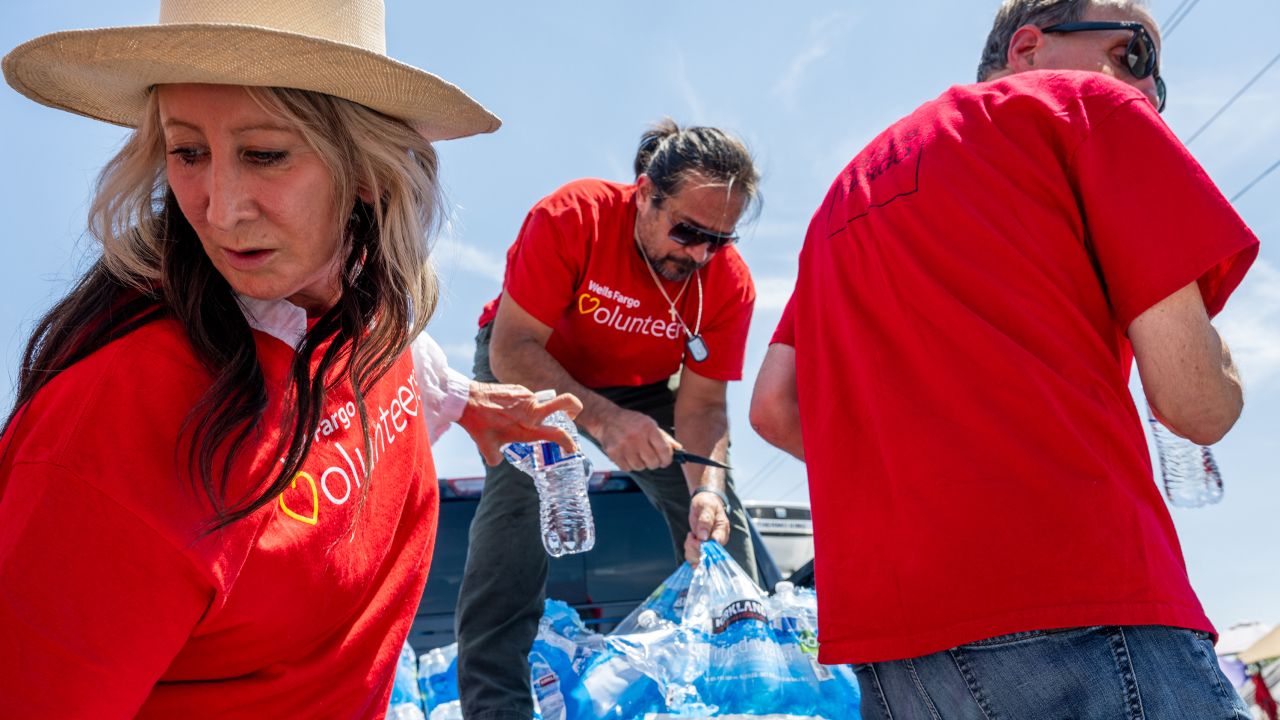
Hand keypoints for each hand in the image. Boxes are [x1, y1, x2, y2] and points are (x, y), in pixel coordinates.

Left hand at [457, 383, 582, 465]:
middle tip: (572, 415)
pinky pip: (528, 398)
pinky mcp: (519, 388)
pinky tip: (507, 410)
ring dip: (538, 410)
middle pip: (567, 401)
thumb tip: (498, 460)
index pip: (558, 434)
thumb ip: (496, 458)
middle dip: (575, 408)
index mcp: (528, 428)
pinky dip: (523, 405)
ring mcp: (528, 396)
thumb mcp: (487, 448)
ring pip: (542, 402)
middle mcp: (532, 411)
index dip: (569, 443)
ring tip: (516, 418)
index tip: (570, 448)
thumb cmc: (478, 425)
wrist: (466, 400)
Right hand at [596, 406, 679, 470]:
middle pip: (653, 462)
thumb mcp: (650, 423)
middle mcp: (636, 437)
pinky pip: (628, 469)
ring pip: (640, 467)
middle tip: (651, 458)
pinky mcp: (614, 453)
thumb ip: (664, 437)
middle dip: (654, 462)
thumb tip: (679, 449)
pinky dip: (630, 465)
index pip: (664, 450)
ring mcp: (624, 446)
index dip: (667, 459)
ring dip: (641, 464)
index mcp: (648, 428)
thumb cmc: (631, 422)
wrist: (607, 419)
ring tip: (637, 454)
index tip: (666, 461)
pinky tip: (628, 456)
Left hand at [683, 492, 729, 565]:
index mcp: (722, 530)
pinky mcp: (704, 548)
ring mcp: (711, 546)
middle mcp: (718, 541)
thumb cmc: (707, 503)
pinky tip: (690, 540)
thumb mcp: (706, 507)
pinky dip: (689, 552)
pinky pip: (694, 558)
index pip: (716, 545)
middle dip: (694, 547)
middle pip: (707, 556)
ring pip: (699, 559)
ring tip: (690, 536)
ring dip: (690, 550)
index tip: (696, 537)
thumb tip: (703, 537)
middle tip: (691, 535)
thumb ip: (705, 521)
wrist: (705, 503)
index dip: (704, 546)